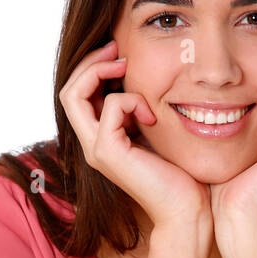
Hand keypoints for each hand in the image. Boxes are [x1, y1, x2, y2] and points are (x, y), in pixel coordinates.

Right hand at [59, 41, 212, 230]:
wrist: (188, 208)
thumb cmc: (181, 172)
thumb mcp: (157, 130)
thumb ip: (142, 108)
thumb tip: (140, 77)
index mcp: (102, 138)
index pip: (78, 94)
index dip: (93, 68)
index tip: (119, 53)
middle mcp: (92, 144)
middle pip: (68, 90)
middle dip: (90, 62)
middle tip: (117, 48)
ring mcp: (96, 149)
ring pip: (74, 94)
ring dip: (100, 72)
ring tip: (125, 66)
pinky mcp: (107, 153)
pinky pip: (111, 106)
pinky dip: (132, 100)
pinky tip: (153, 117)